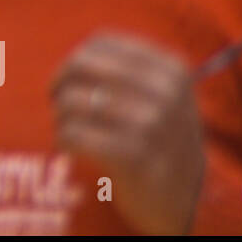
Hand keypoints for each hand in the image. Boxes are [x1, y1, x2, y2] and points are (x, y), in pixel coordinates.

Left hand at [51, 33, 204, 233]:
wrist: (184, 199)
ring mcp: (151, 123)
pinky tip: (71, 148)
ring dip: (60, 117)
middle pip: (81, 65)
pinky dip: (63, 140)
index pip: (101, 42)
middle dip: (60, 85)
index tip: (69, 82)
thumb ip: (125, 69)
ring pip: (71, 100)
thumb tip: (72, 60)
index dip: (75, 59)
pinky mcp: (132, 156)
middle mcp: (165, 92)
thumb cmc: (159, 139)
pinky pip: (72, 133)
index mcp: (171, 69)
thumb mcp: (161, 96)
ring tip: (68, 130)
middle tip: (57, 104)